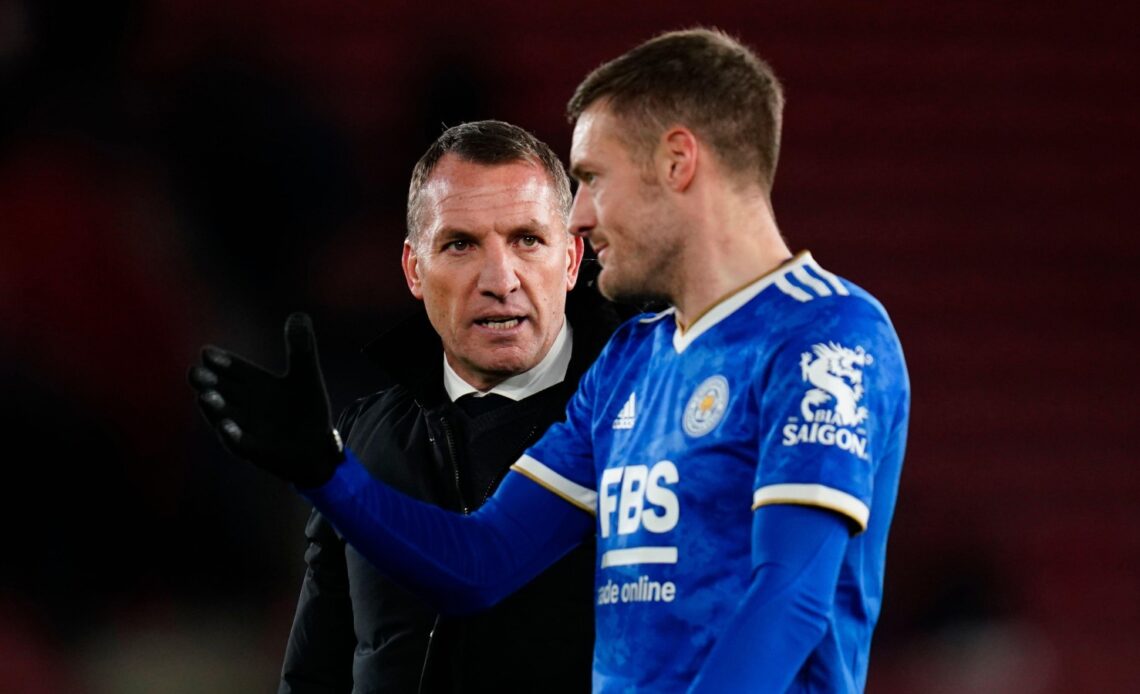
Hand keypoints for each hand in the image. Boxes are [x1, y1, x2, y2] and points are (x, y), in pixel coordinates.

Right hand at [188, 312, 343, 486]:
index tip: (207, 352)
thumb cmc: (306, 410)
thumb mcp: (306, 376)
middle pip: (223, 391)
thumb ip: (301, 348)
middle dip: (209, 383)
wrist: (318, 448)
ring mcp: (249, 429)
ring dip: (216, 408)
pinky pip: (242, 444)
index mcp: (255, 385)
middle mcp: (246, 406)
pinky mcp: (258, 451)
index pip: (235, 370)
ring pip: (227, 417)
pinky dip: (233, 437)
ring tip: (206, 397)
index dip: (222, 363)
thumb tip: (299, 315)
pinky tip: (226, 427)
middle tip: (195, 373)